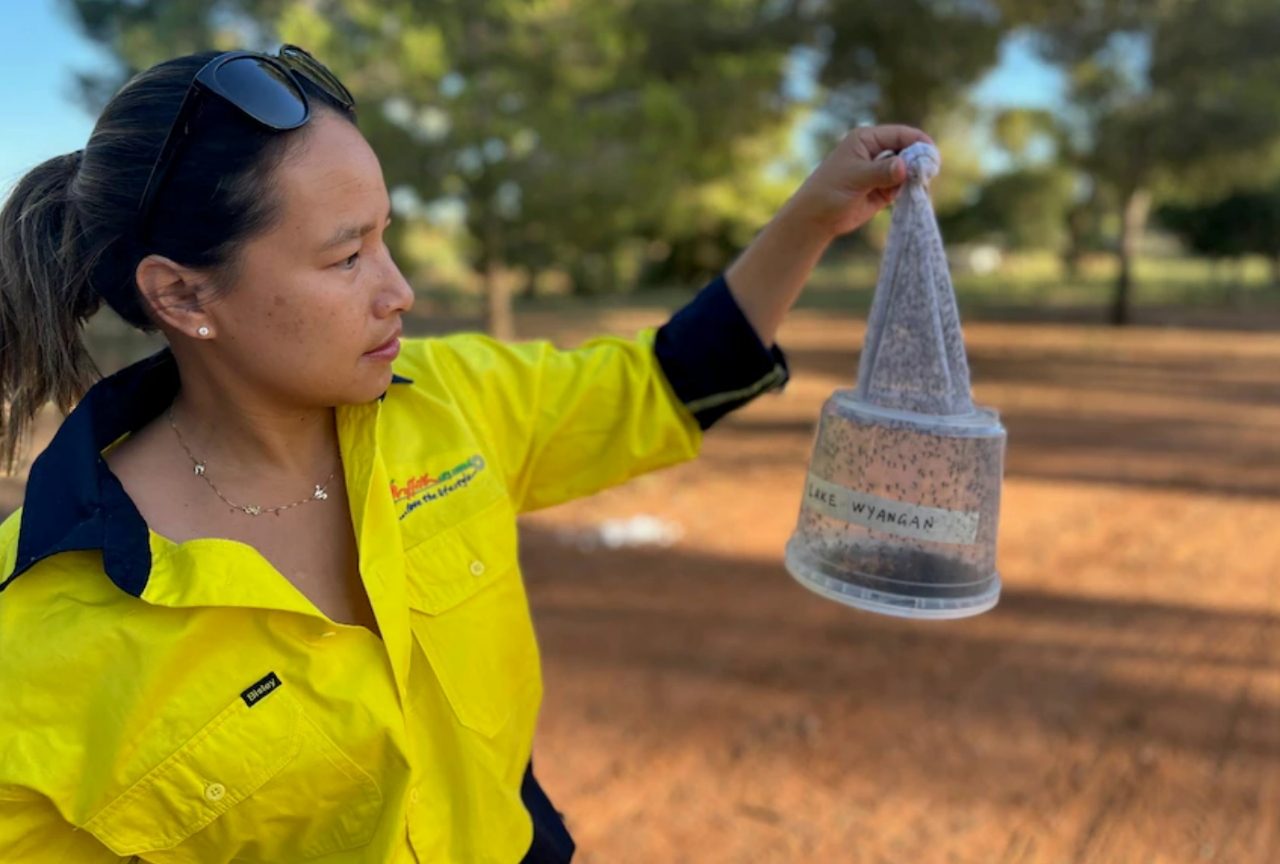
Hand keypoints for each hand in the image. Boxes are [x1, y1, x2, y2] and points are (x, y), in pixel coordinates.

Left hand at [784, 125, 933, 238]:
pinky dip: (910, 189)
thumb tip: (904, 166)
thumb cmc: (829, 192)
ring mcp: (881, 170)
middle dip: (919, 160)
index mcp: (867, 139)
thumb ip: (880, 172)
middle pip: (908, 149)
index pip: (900, 134)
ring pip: (908, 168)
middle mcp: (876, 151)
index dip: (918, 141)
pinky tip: (913, 194)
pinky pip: (903, 185)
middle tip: (928, 174)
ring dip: (915, 176)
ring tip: (919, 185)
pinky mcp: (883, 189)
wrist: (816, 218)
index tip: (931, 154)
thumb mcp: (855, 178)